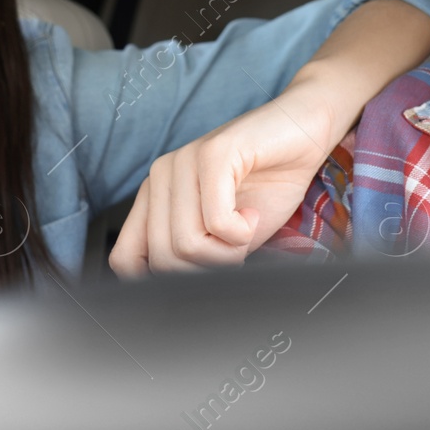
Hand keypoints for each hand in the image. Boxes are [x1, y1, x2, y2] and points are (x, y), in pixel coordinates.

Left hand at [109, 87, 339, 276]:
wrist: (304, 132)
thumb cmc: (267, 183)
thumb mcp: (222, 233)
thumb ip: (193, 255)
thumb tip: (174, 297)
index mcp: (154, 197)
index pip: (125, 259)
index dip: (161, 282)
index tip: (203, 274)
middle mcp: (159, 177)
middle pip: (163, 259)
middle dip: (208, 267)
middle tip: (236, 246)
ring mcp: (182, 162)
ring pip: (186, 243)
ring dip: (228, 252)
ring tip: (246, 227)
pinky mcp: (212, 153)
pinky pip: (216, 221)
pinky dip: (242, 233)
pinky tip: (252, 214)